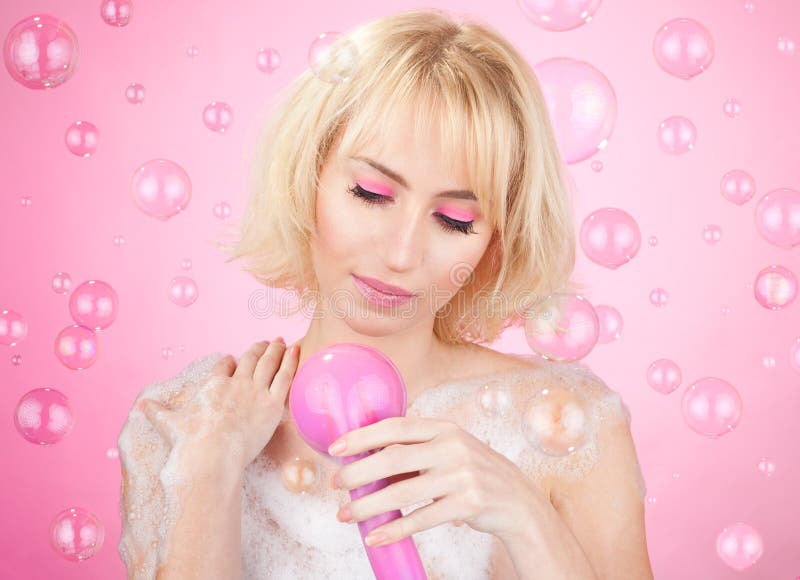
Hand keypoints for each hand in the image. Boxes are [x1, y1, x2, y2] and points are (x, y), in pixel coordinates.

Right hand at [138, 338, 299, 476]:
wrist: (213, 453)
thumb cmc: (191, 442)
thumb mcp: (170, 424)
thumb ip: (158, 412)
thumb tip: (140, 406)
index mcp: (214, 386)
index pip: (223, 368)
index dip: (229, 363)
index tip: (233, 359)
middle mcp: (236, 383)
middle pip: (249, 360)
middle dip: (257, 350)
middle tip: (265, 343)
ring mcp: (256, 392)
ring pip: (269, 363)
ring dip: (276, 350)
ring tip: (281, 341)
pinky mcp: (274, 404)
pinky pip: (286, 376)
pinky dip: (291, 361)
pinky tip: (296, 350)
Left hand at [328, 416, 545, 545]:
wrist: (518, 500)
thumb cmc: (472, 473)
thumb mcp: (449, 451)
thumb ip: (414, 452)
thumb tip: (364, 462)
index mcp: (444, 428)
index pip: (396, 426)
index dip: (363, 436)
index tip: (336, 448)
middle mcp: (453, 447)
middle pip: (393, 457)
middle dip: (358, 472)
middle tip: (336, 484)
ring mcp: (462, 476)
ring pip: (402, 492)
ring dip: (368, 506)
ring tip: (345, 514)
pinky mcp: (468, 505)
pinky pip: (421, 519)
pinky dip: (394, 530)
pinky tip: (374, 536)